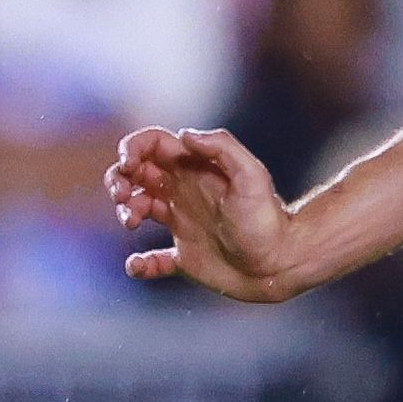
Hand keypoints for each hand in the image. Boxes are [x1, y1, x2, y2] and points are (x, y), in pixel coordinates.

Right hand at [107, 126, 302, 301]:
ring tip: (131, 222)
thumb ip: (221, 147)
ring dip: (124, 211)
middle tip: (123, 198)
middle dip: (119, 180)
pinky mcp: (187, 257)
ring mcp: (184, 225)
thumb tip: (184, 135)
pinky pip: (154, 260)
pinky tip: (138, 265)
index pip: (152, 146)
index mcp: (195, 170)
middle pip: (137, 175)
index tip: (128, 166)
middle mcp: (184, 193)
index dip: (132, 149)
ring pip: (137, 209)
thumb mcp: (251, 175)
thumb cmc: (269, 218)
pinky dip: (140, 264)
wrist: (284, 261)